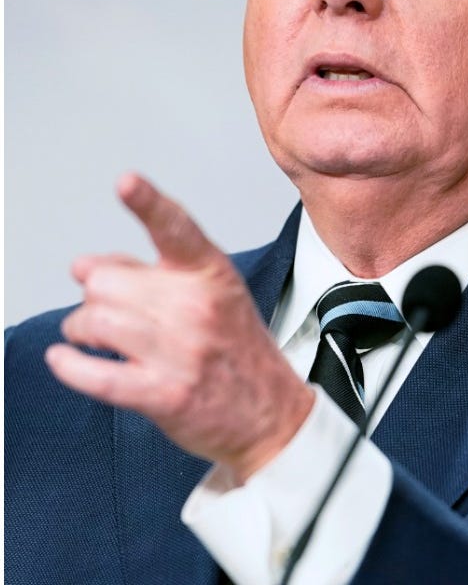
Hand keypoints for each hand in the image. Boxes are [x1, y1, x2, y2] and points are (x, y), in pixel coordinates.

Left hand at [46, 173, 313, 481]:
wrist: (271, 415)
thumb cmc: (238, 354)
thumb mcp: (212, 299)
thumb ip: (150, 275)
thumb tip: (86, 265)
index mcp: (213, 277)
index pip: (177, 230)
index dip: (148, 203)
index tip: (127, 182)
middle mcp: (197, 309)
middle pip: (106, 283)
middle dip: (94, 298)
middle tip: (107, 311)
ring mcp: (180, 352)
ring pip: (93, 323)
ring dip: (82, 331)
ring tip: (94, 339)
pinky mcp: (162, 394)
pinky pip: (96, 374)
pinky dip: (71, 366)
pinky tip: (67, 360)